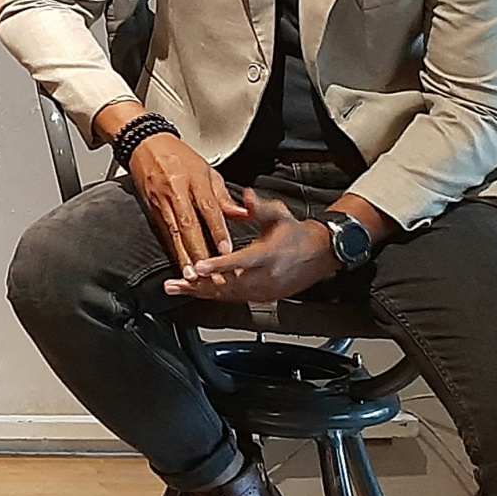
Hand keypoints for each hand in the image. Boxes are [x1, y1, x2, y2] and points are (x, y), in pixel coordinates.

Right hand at [126, 133, 247, 273]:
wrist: (145, 145)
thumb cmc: (179, 157)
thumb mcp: (207, 170)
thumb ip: (224, 196)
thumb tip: (243, 214)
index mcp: (194, 180)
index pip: (208, 208)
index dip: (217, 230)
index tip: (226, 250)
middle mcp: (176, 192)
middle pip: (188, 226)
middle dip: (198, 251)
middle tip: (208, 272)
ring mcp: (161, 202)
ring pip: (174, 233)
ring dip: (183, 256)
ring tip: (191, 275)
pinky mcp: (152, 210)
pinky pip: (165, 233)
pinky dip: (173, 250)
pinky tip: (180, 264)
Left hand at [166, 189, 339, 302]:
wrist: (321, 254)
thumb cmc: (296, 233)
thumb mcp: (280, 214)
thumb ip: (260, 206)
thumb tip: (246, 196)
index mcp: (269, 255)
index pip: (240, 262)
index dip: (219, 265)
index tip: (198, 267)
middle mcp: (266, 276)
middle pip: (229, 284)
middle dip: (200, 284)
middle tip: (175, 282)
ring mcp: (265, 290)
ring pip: (229, 295)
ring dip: (202, 293)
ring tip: (177, 288)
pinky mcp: (263, 297)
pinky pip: (235, 299)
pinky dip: (213, 297)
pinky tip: (196, 292)